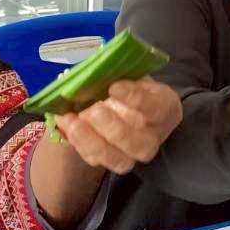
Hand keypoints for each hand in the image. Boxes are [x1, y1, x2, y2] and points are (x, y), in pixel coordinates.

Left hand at [54, 77, 182, 174]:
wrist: (130, 107)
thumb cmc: (132, 86)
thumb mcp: (131, 74)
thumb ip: (115, 72)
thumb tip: (88, 69)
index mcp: (164, 108)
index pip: (154, 107)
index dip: (135, 98)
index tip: (114, 86)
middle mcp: (152, 137)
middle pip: (138, 143)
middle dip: (114, 129)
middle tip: (95, 110)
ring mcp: (132, 154)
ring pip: (117, 159)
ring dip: (92, 141)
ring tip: (72, 121)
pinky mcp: (110, 160)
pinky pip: (95, 158)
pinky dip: (77, 141)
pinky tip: (65, 122)